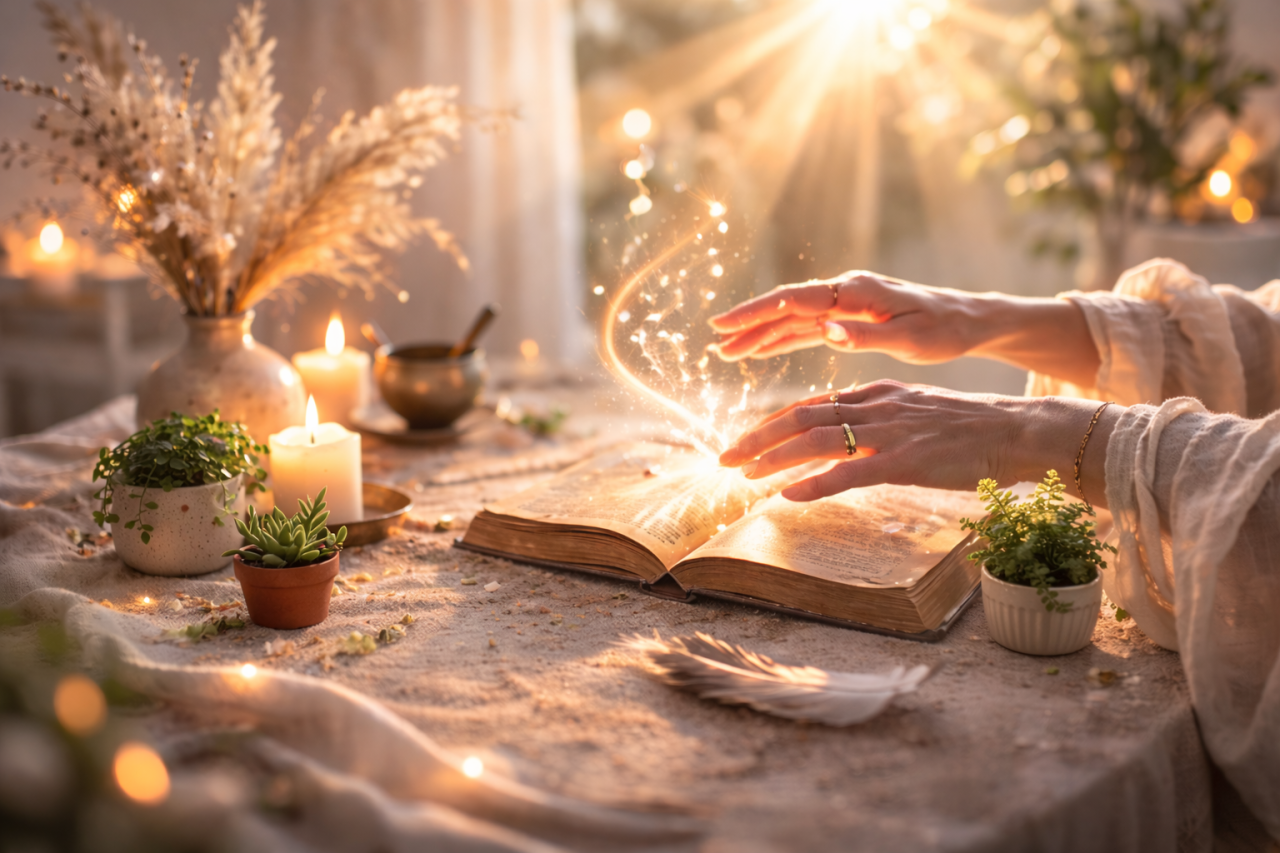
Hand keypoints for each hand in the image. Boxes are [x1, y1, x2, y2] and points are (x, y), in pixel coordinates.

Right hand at [708, 272, 983, 362]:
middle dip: (749, 323)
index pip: (795, 300)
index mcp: (856, 292)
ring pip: (793, 320)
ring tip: (727, 351)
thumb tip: (826, 329)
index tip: (725, 323)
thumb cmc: (944, 330)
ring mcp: (845, 305)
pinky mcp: (849, 320)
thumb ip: (866, 334)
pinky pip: (807, 330)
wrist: (968, 320)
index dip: (757, 311)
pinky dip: (782, 340)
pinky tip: (760, 351)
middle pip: (786, 307)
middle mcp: (845, 293)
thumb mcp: (911, 338)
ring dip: (760, 335)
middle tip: (715, 341)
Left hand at [720, 380, 1115, 503]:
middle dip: (758, 438)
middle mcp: (876, 407)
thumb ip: (878, 419)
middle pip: (802, 417)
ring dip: (774, 459)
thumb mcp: (915, 411)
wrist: (1017, 431)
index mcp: (877, 394)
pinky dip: (815, 482)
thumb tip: (845, 437)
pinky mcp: (905, 461)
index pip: (812, 405)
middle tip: (725, 457)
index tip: (746, 439)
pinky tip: (788, 495)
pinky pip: (850, 472)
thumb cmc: (970, 428)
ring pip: (817, 440)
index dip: (773, 423)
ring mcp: (889, 433)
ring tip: (743, 475)